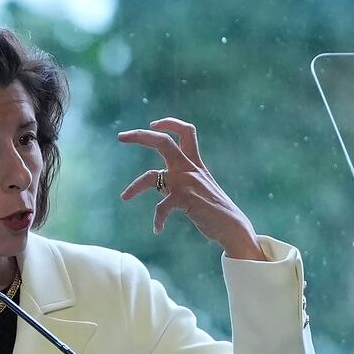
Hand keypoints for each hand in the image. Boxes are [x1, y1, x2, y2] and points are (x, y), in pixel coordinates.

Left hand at [118, 118, 263, 259]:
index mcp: (195, 163)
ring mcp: (185, 182)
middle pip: (163, 142)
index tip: (153, 124)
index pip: (186, 132)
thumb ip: (181, 179)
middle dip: (140, 136)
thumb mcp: (200, 187)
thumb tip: (159, 182)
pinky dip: (158, 220)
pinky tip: (158, 229)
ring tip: (124, 197)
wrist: (232, 226)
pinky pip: (161, 208)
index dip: (169, 123)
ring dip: (134, 186)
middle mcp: (189, 168)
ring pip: (150, 175)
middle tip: (120, 136)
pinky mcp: (184, 198)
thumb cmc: (216, 210)